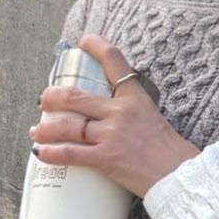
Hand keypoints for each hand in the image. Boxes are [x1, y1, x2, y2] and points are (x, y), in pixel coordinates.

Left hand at [29, 34, 199, 198]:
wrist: (182, 177)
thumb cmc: (173, 154)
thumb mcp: (155, 120)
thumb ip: (134, 114)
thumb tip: (114, 118)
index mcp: (135, 98)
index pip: (114, 61)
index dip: (96, 46)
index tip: (84, 41)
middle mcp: (120, 112)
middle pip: (76, 97)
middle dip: (53, 97)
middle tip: (43, 100)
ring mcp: (112, 134)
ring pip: (68, 126)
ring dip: (47, 128)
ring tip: (37, 130)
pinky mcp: (107, 158)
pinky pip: (72, 154)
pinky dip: (52, 153)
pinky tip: (41, 152)